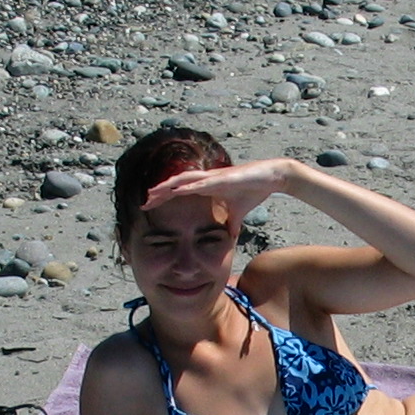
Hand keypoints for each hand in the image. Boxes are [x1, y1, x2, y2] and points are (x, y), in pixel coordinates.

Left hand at [142, 158, 295, 224]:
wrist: (270, 178)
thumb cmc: (254, 191)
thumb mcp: (238, 213)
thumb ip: (231, 223)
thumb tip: (230, 237)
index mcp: (207, 187)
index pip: (180, 192)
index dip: (165, 198)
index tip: (151, 207)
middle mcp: (206, 179)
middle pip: (177, 185)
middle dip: (160, 193)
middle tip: (144, 202)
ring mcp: (212, 177)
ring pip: (183, 180)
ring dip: (168, 187)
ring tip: (153, 193)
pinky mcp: (221, 177)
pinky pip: (201, 182)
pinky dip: (188, 185)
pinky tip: (176, 189)